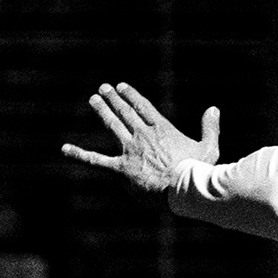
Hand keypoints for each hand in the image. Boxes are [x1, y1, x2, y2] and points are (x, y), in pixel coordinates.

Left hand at [59, 82, 220, 195]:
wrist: (184, 189)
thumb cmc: (198, 172)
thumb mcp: (209, 147)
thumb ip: (209, 127)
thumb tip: (213, 108)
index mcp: (162, 129)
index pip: (142, 107)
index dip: (131, 95)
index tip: (122, 87)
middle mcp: (143, 135)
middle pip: (125, 112)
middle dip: (114, 99)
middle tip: (103, 88)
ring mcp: (130, 149)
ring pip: (112, 125)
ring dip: (102, 110)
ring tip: (94, 99)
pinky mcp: (121, 168)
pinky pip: (96, 160)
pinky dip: (79, 154)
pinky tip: (64, 148)